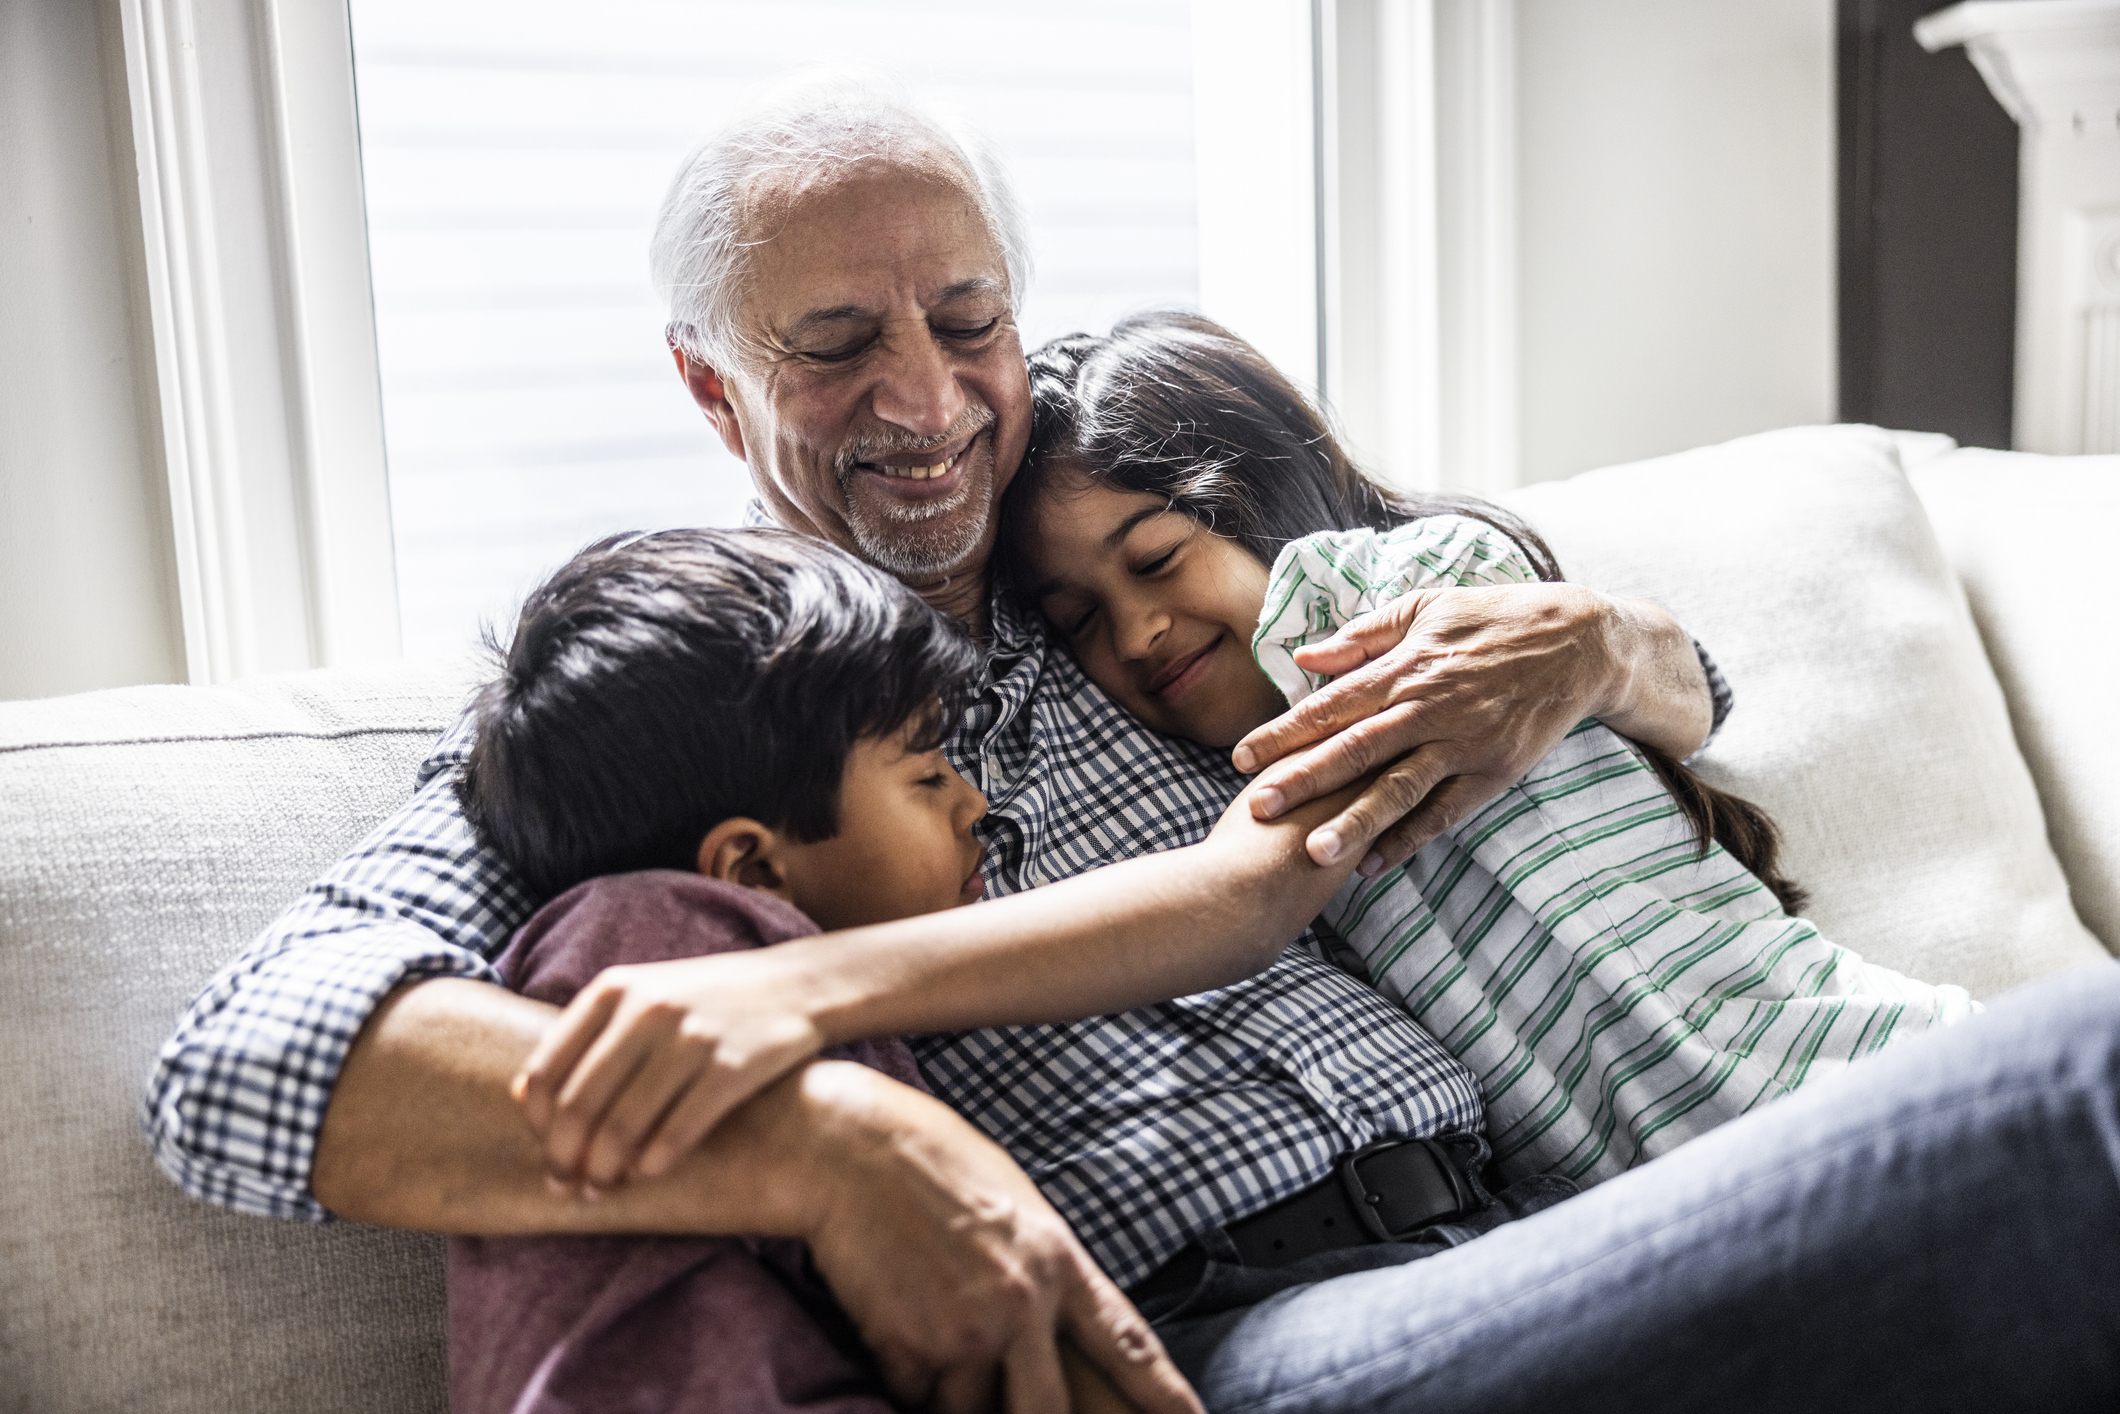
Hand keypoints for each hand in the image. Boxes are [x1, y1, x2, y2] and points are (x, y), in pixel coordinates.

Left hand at [513, 947, 826, 1190]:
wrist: (798, 985)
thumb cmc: (708, 998)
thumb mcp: (642, 994)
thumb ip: (585, 1035)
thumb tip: (521, 1094)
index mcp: (614, 989)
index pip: (547, 1071)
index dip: (538, 1125)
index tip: (547, 1152)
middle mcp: (647, 1009)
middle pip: (579, 1105)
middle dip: (566, 1158)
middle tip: (566, 1186)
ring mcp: (691, 1038)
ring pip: (623, 1126)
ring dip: (605, 1170)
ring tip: (601, 1190)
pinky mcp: (733, 1067)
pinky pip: (676, 1132)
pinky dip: (653, 1163)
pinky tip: (647, 1175)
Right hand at [797, 1064, 1202, 1413]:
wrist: (846, 1147)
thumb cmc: (928, 1158)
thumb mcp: (1014, 1199)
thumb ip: (1043, 1263)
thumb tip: (1056, 1315)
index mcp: (1058, 1259)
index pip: (1127, 1342)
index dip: (1164, 1394)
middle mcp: (1022, 1303)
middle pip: (1048, 1412)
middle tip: (1018, 1409)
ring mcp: (964, 1330)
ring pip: (970, 1411)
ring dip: (953, 1395)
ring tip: (928, 1335)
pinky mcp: (907, 1346)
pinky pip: (913, 1396)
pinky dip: (907, 1379)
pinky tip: (891, 1324)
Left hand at [1230, 582, 1623, 874]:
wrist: (1580, 643)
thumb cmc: (1495, 617)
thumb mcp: (1427, 608)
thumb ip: (1365, 635)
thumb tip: (1306, 657)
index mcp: (1407, 667)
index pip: (1331, 704)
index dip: (1285, 732)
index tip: (1242, 757)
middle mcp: (1430, 709)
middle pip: (1355, 750)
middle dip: (1303, 780)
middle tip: (1257, 808)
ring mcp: (1463, 745)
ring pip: (1400, 789)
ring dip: (1355, 822)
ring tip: (1314, 852)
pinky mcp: (1493, 773)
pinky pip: (1445, 814)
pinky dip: (1410, 840)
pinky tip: (1373, 865)